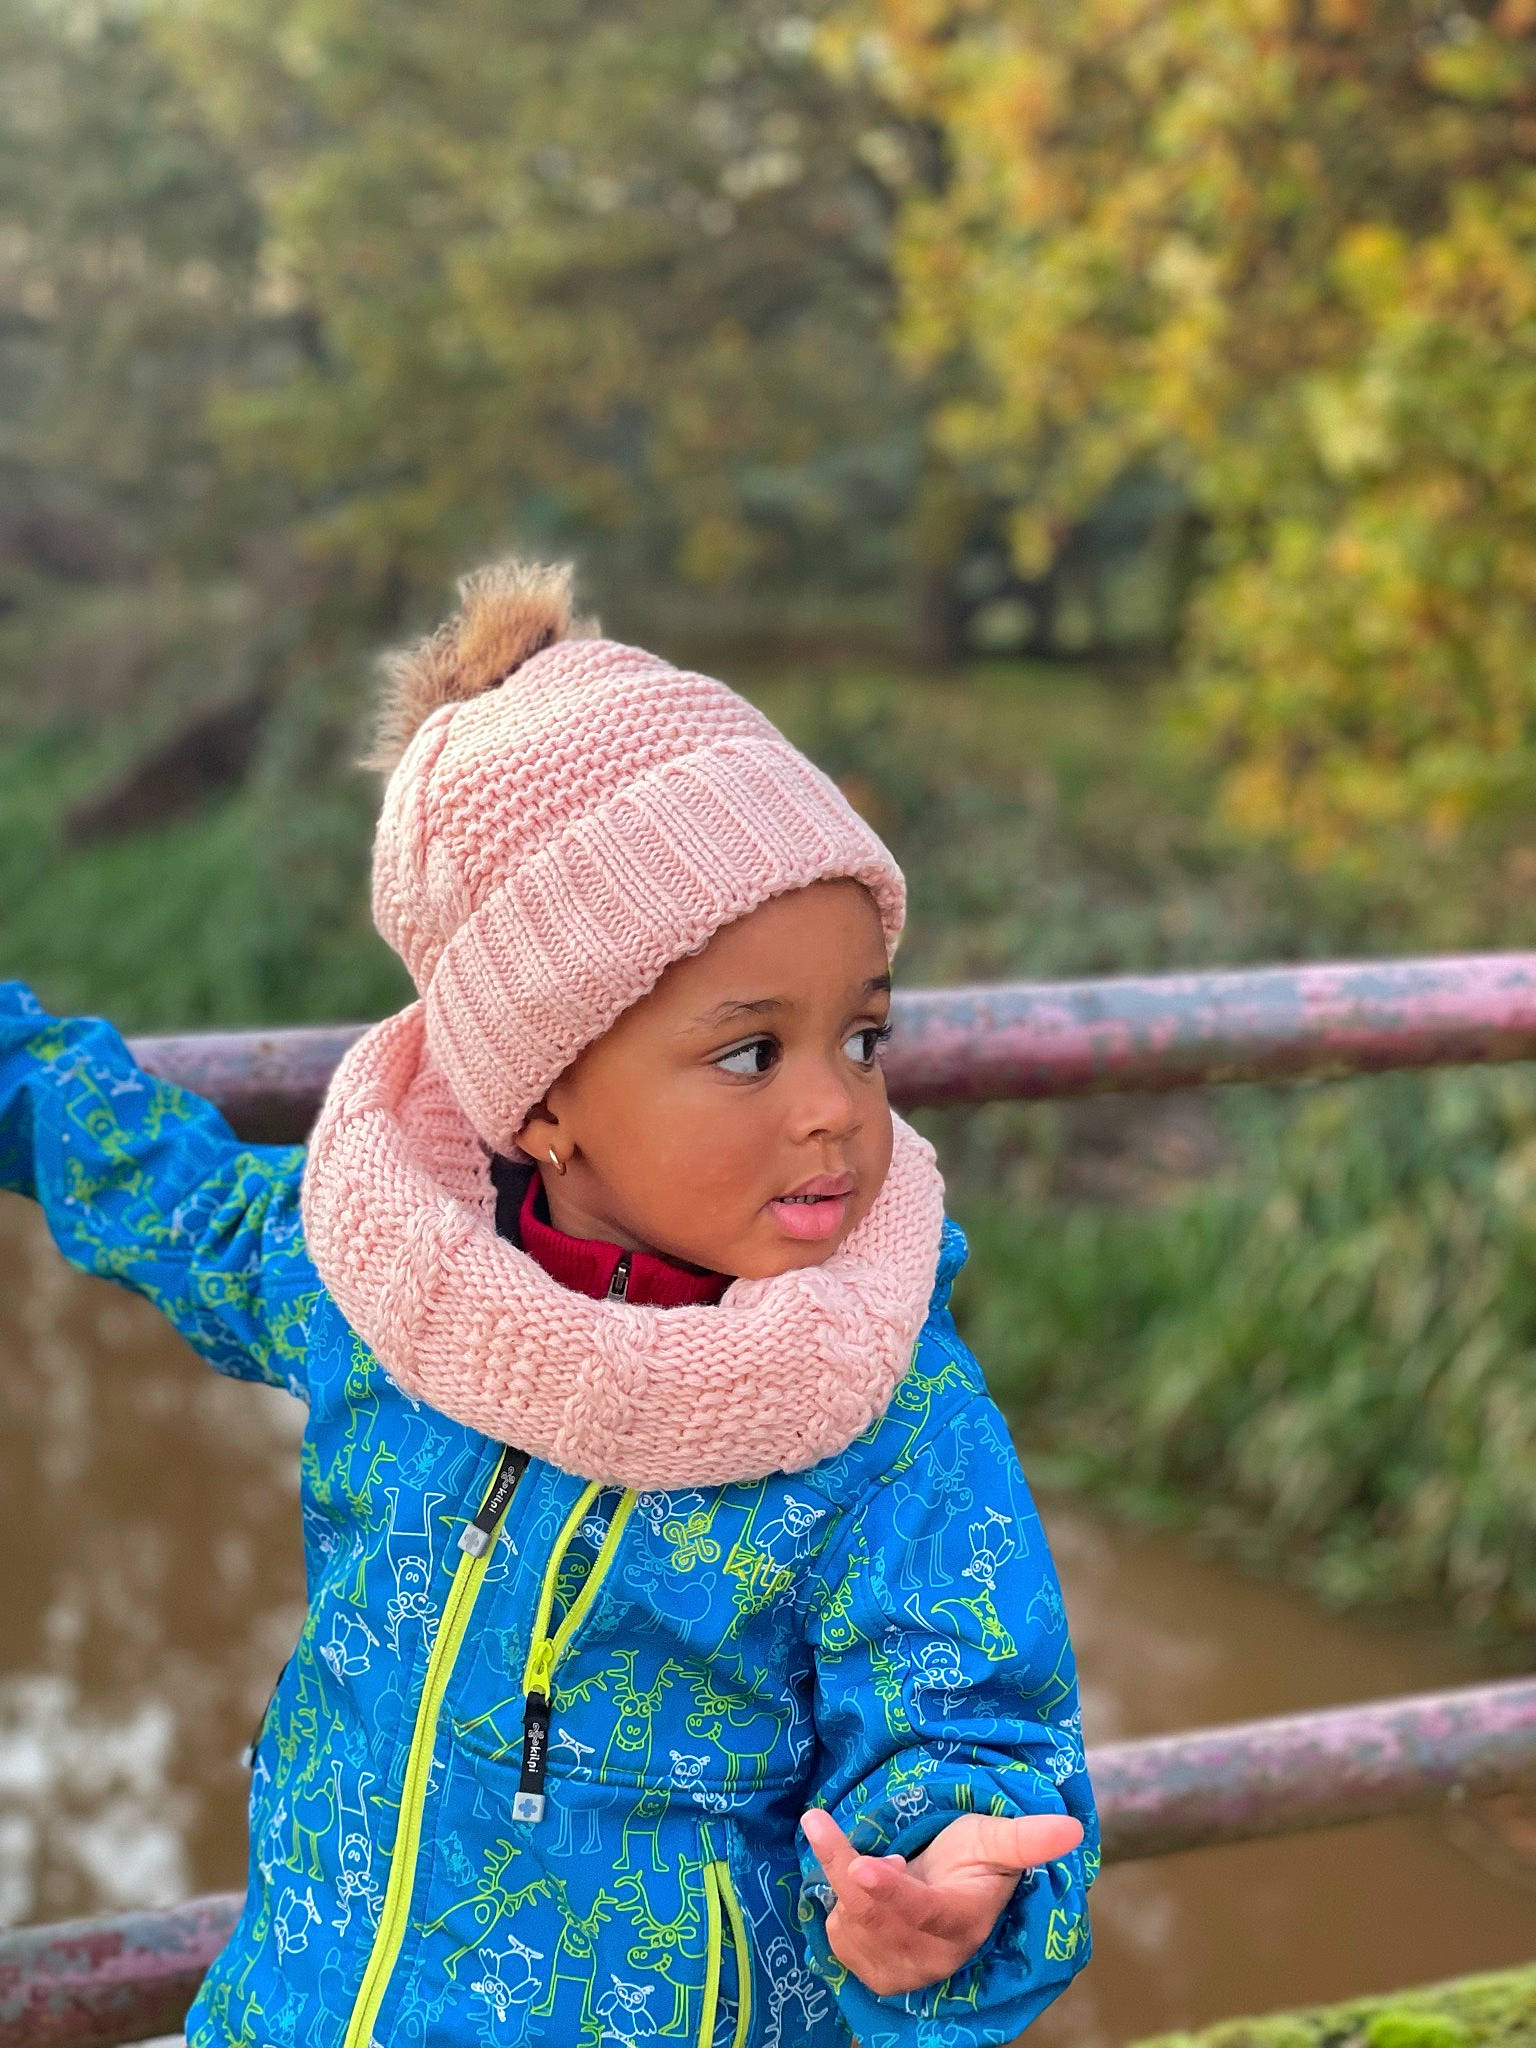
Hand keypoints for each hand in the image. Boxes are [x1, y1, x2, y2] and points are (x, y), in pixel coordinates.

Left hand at [799, 1805, 1083, 1997]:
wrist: (949, 1890)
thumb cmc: (972, 1859)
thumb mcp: (997, 1840)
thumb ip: (1029, 1838)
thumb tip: (1074, 1827)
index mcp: (962, 1921)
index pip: (922, 1912)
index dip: (890, 1892)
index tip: (861, 1864)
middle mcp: (933, 1958)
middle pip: (874, 1916)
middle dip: (843, 1868)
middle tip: (820, 1822)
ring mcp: (902, 1972)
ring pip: (851, 1925)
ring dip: (838, 1881)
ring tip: (862, 1856)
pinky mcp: (875, 1974)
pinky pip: (839, 1938)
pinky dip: (837, 1905)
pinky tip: (858, 1887)